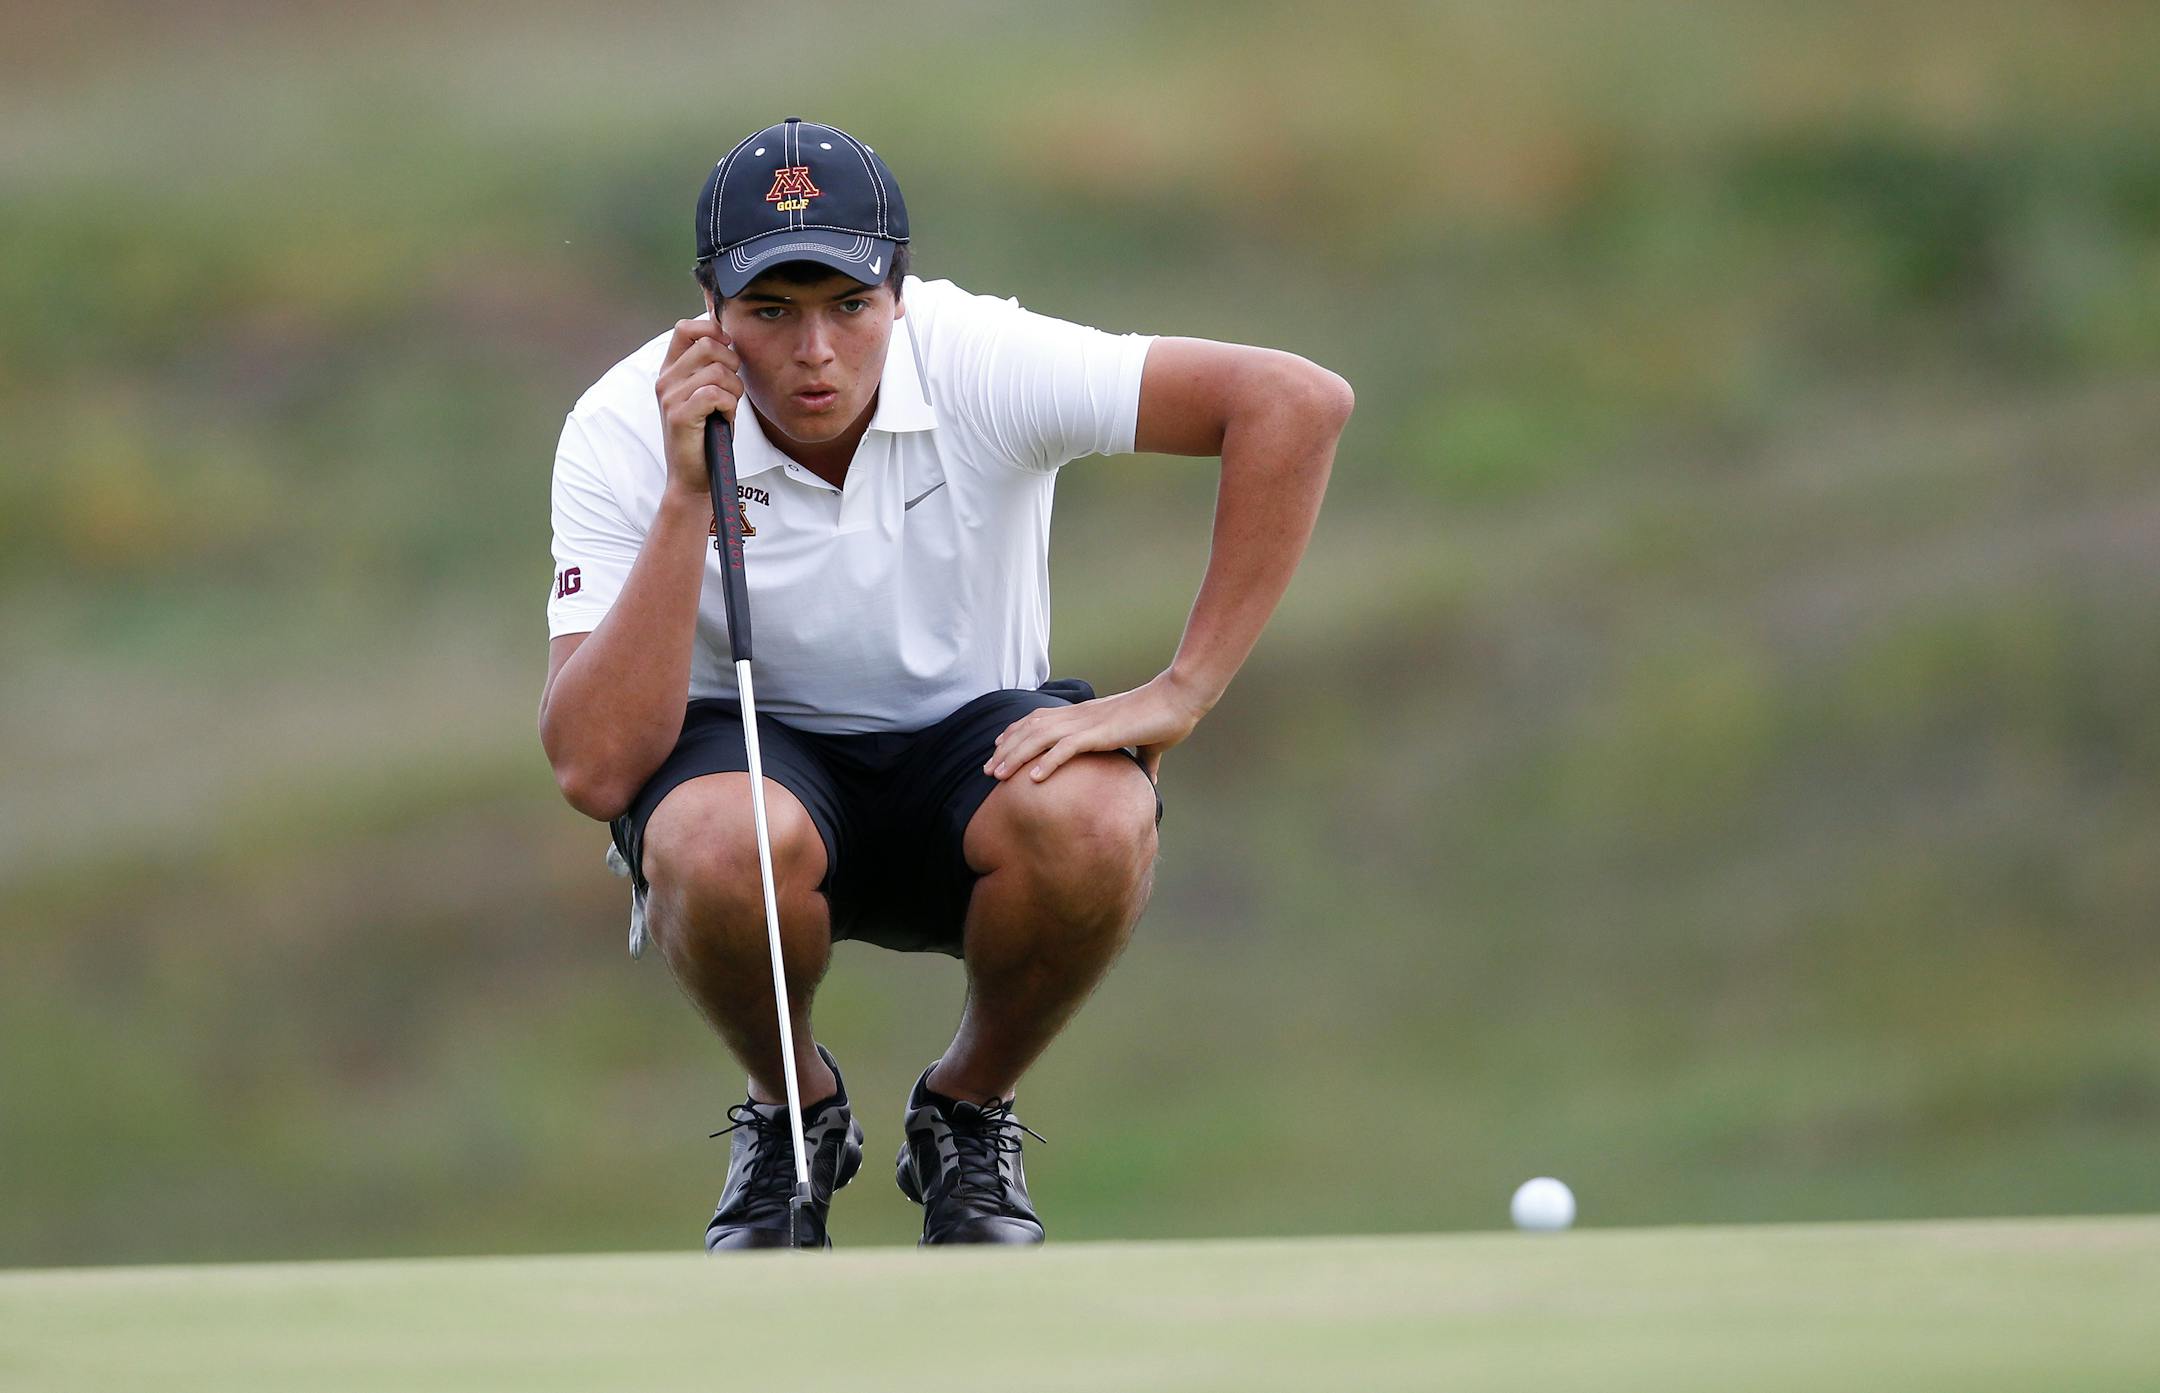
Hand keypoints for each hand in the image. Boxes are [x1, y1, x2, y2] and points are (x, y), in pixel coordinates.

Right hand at [656, 318, 743, 496]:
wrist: (694, 477)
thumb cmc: (707, 435)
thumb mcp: (708, 394)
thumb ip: (712, 366)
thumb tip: (728, 337)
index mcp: (671, 370)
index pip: (686, 328)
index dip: (712, 330)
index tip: (727, 349)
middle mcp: (666, 380)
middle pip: (708, 345)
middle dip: (732, 364)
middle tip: (731, 389)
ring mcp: (670, 397)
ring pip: (717, 371)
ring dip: (734, 390)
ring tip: (726, 408)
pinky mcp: (679, 415)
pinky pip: (715, 394)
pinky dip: (728, 406)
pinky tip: (723, 418)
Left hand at [984, 673, 1211, 784]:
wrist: (1179, 700)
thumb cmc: (1165, 718)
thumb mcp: (1147, 743)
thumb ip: (1144, 760)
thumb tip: (1151, 780)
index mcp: (1085, 715)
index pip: (1039, 720)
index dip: (1016, 733)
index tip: (999, 749)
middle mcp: (1080, 716)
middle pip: (1030, 730)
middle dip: (1005, 750)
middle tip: (987, 770)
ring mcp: (1089, 724)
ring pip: (1040, 739)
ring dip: (1016, 757)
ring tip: (998, 776)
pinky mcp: (1102, 734)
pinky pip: (1068, 748)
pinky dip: (1048, 762)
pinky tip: (1033, 779)